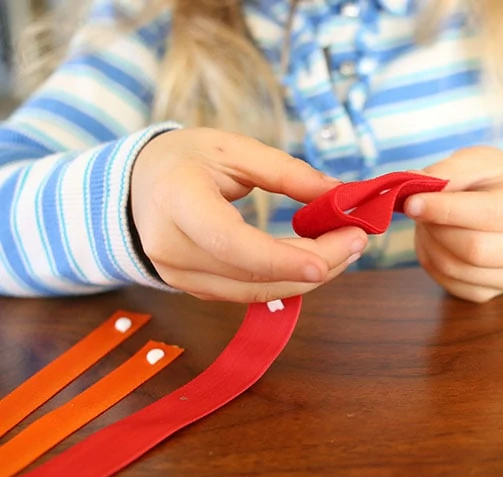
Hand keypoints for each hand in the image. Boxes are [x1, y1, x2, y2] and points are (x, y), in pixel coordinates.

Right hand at [130, 128, 366, 302]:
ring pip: (256, 292)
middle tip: (358, 241)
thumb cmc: (184, 159)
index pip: (231, 243)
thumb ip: (285, 171)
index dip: (281, 258)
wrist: (136, 187)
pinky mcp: (194, 289)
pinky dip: (287, 280)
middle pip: (253, 274)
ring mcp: (180, 278)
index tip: (327, 260)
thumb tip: (338, 193)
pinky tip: (317, 261)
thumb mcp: (232, 148)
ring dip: (307, 276)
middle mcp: (173, 250)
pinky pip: (249, 294)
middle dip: (315, 264)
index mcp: (177, 203)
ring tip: (347, 249)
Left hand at [404, 146, 502, 302]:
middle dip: (437, 228)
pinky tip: (435, 241)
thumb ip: (450, 171)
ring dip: (430, 244)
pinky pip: (452, 285)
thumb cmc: (499, 180)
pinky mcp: (496, 294)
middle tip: (419, 210)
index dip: (447, 210)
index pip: (492, 215)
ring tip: (427, 222)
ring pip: (458, 270)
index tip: (413, 202)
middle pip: (475, 250)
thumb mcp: (480, 161)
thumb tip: (415, 185)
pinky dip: (432, 262)